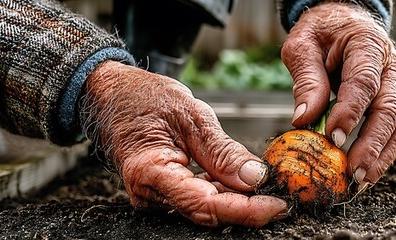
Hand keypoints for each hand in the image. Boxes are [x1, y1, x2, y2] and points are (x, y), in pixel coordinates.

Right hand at [80, 61, 287, 226]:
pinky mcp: (166, 192)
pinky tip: (242, 179)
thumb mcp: (190, 116)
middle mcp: (149, 194)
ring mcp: (156, 196)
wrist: (113, 94)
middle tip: (281, 196)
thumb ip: (222, 151)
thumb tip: (256, 178)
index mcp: (151, 173)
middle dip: (248, 208)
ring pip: (207, 208)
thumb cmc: (144, 98)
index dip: (245, 210)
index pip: (206, 204)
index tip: (277, 205)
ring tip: (267, 184)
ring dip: (238, 199)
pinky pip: (200, 199)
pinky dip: (224, 191)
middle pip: (209, 212)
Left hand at [281, 2, 395, 186]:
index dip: (351, 112)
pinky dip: (384, 155)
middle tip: (352, 171)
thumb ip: (307, 79)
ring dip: (382, 156)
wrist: (344, 22)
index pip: (364, 82)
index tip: (333, 137)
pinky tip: (367, 174)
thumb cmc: (322, 33)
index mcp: (368, 45)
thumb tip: (304, 120)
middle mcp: (391, 67)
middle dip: (372, 144)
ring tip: (361, 181)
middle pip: (388, 109)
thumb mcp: (303, 45)